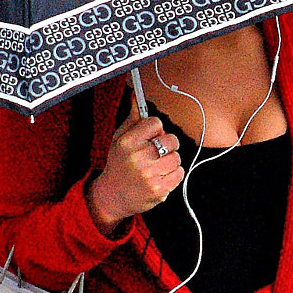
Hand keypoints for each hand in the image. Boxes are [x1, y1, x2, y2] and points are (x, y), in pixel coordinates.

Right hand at [85, 114, 182, 234]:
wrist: (113, 197)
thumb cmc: (118, 165)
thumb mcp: (119, 139)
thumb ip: (132, 119)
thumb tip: (136, 96)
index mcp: (128, 142)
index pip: (156, 122)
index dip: (156, 129)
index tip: (150, 136)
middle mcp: (139, 158)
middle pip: (171, 139)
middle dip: (167, 144)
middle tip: (157, 152)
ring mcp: (150, 175)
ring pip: (177, 157)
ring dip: (170, 160)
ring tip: (157, 166)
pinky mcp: (159, 190)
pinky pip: (180, 173)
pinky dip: (174, 174)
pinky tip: (161, 176)